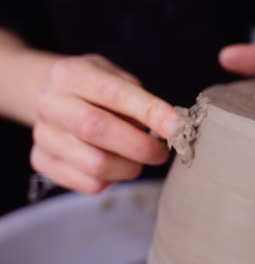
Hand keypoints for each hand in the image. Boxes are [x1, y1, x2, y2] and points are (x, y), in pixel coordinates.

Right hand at [31, 54, 177, 193]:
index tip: (177, 126)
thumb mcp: (116, 78)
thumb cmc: (96, 89)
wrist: (53, 98)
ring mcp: (43, 135)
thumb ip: (140, 100)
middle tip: (162, 152)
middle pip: (96, 130)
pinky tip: (117, 165)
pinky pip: (89, 183)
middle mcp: (50, 103)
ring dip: (130, 167)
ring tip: (140, 158)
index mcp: (71, 74)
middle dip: (140, 146)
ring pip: (95, 164)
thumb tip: (172, 127)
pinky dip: (113, 179)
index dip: (149, 112)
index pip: (114, 93)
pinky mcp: (43, 162)